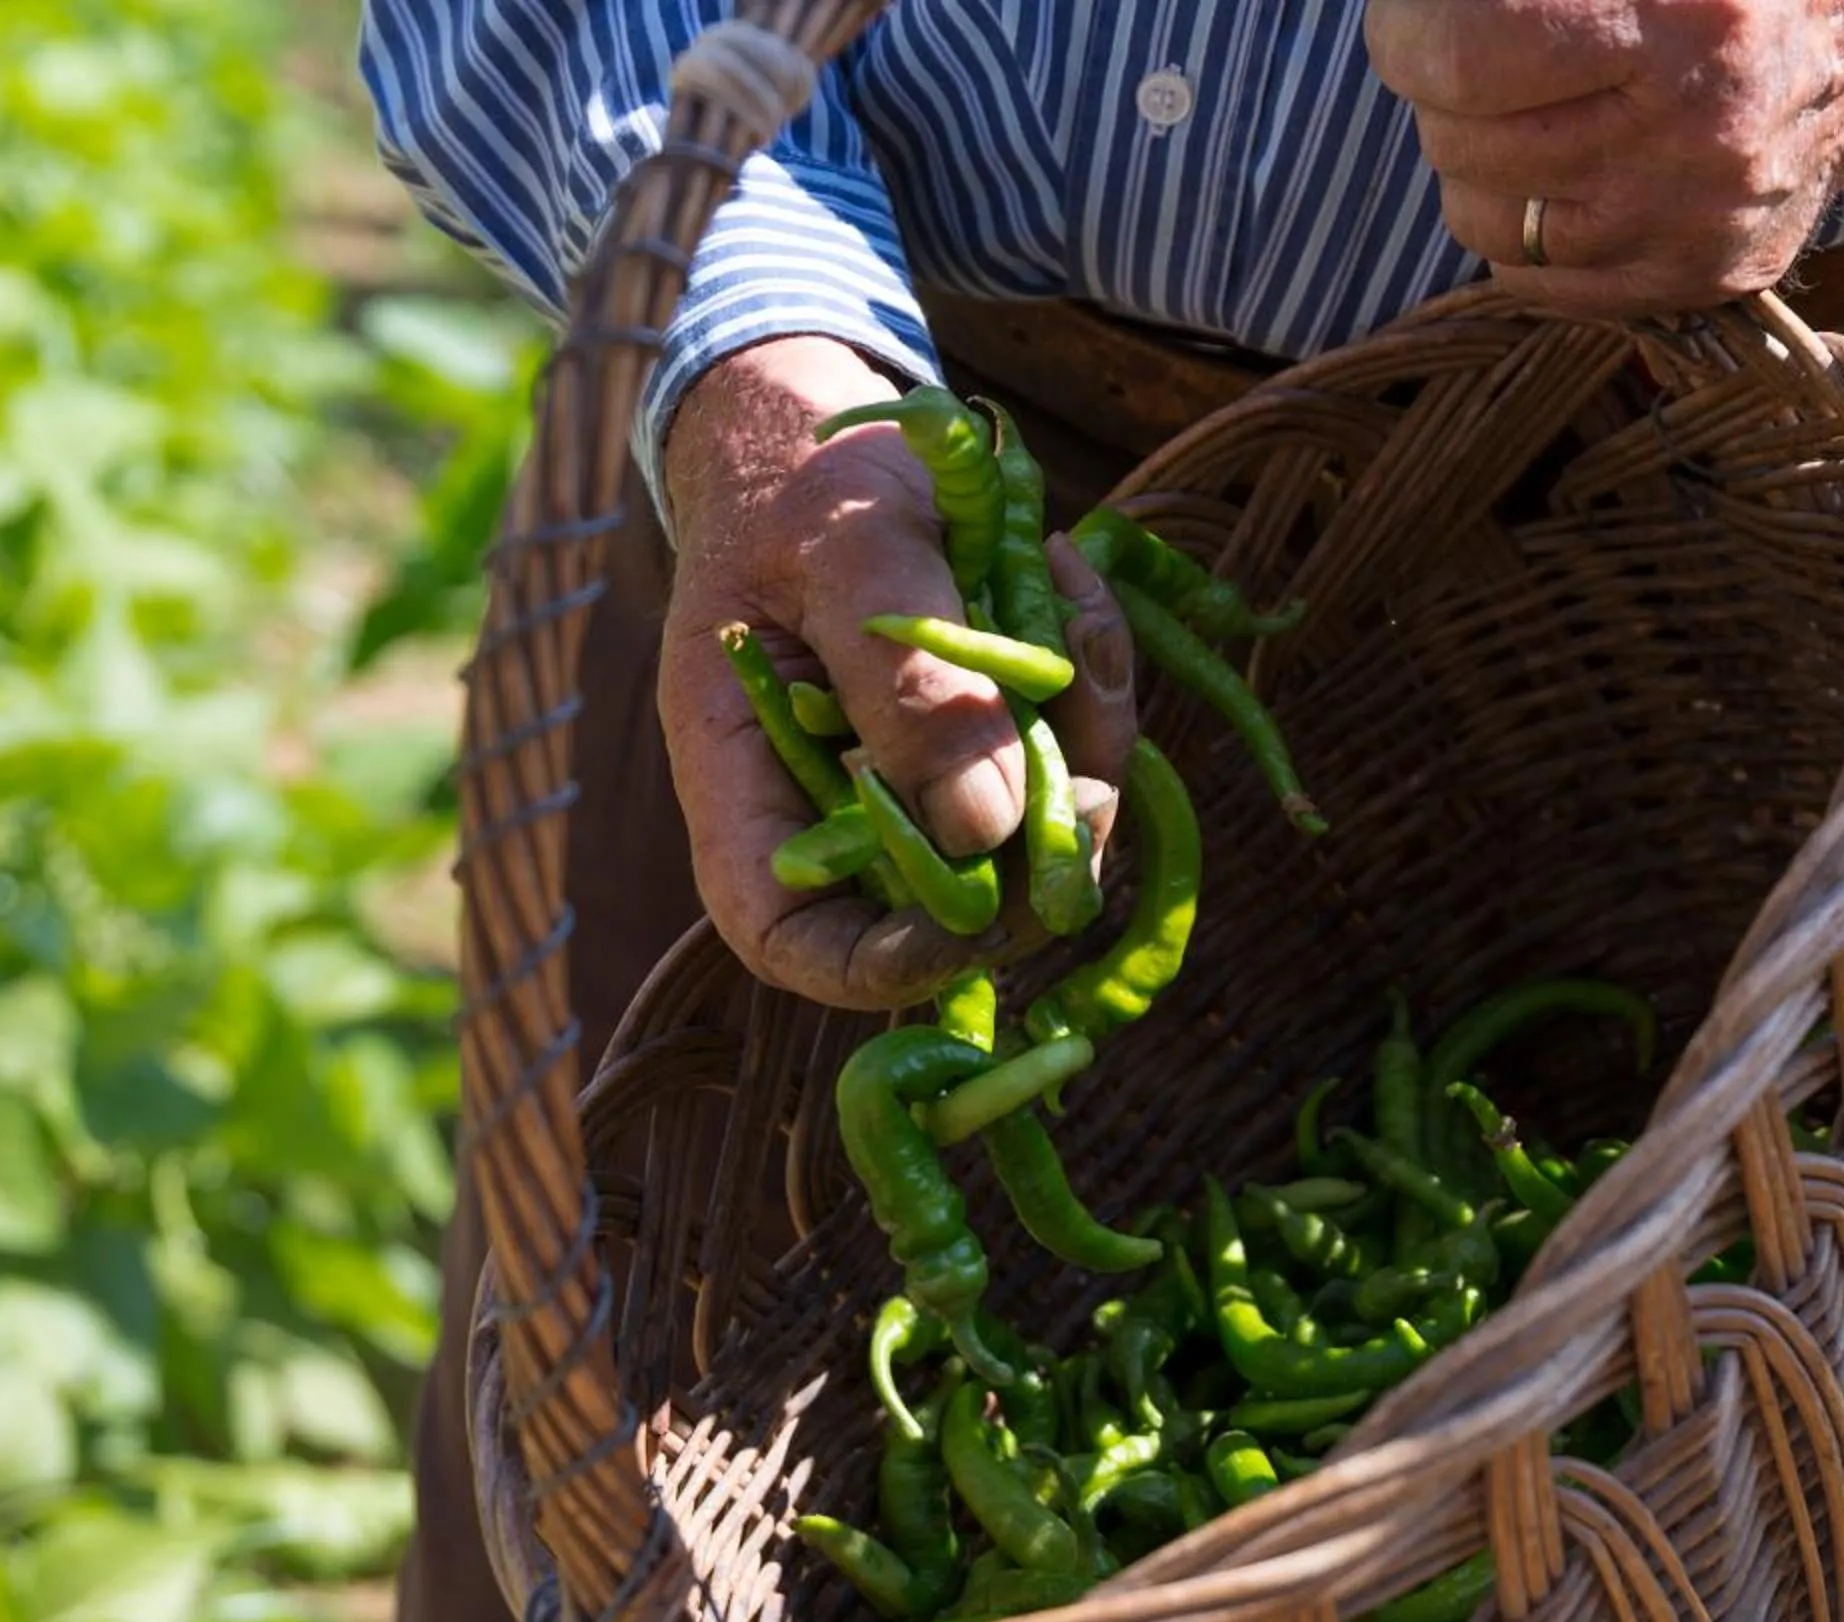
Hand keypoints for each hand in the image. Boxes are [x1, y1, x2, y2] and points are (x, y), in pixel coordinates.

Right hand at [659, 337, 1136, 1010]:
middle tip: (1097, 774)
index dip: (881, 966)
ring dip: (1087, 745)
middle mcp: (836, 811)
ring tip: (1073, 602)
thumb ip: (907, 680)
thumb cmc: (800, 487)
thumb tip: (984, 825)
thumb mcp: (848, 553)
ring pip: (1030, 838)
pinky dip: (1092, 684)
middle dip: (1037, 855)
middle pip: (942, 909)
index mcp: (747, 787)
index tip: (976, 926)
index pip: (792, 938)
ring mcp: (922, 786)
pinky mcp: (991, 745)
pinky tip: (1073, 582)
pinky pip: (1068, 757)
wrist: (828, 433)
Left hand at [1368, 0, 1843, 314]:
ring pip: (1485, 220)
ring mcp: (1700, 224)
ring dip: (1478, 160)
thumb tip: (1415, 10)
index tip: (1412, 18)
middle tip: (1485, 52)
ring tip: (1531, 106)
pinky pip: (1536, 281)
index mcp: (1689, 19)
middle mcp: (1697, 136)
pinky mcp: (1703, 278)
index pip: (1463, 57)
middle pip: (1460, 140)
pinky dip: (1526, 224)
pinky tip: (1566, 166)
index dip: (1409, 33)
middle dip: (1445, 91)